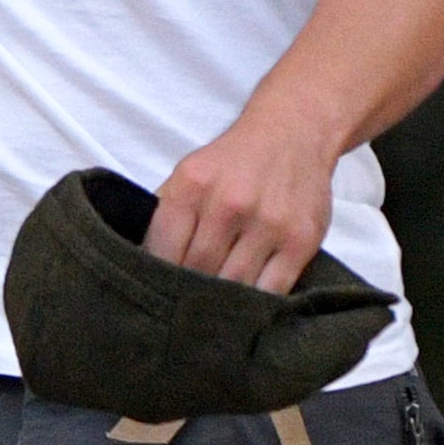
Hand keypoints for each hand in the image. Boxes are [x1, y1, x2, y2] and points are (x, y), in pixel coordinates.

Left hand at [146, 96, 341, 292]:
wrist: (294, 131)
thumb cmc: (234, 162)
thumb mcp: (190, 174)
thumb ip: (166, 216)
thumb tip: (142, 267)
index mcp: (193, 185)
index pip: (161, 252)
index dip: (157, 281)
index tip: (157, 297)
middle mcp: (230, 203)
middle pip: (196, 273)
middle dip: (188, 295)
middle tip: (184, 310)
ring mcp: (269, 222)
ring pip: (233, 287)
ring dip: (221, 305)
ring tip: (213, 313)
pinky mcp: (301, 239)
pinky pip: (272, 291)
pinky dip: (257, 305)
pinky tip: (247, 307)